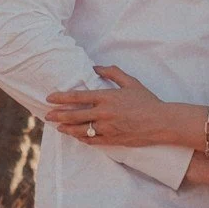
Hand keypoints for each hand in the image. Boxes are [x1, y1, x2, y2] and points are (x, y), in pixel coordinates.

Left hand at [45, 65, 170, 145]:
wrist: (161, 122)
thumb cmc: (147, 101)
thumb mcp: (131, 82)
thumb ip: (112, 72)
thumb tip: (95, 67)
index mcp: (107, 97)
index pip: (77, 97)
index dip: (61, 98)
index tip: (50, 98)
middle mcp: (104, 113)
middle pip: (74, 115)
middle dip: (58, 115)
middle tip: (47, 116)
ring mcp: (107, 128)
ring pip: (80, 130)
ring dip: (67, 129)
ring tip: (59, 128)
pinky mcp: (112, 140)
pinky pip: (92, 141)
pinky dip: (82, 139)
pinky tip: (77, 136)